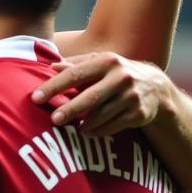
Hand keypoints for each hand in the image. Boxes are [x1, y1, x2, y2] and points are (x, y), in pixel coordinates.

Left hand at [31, 52, 168, 135]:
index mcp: (107, 61)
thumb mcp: (99, 64)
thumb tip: (51, 66)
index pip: (74, 74)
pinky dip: (98, 130)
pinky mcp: (139, 114)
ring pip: (100, 116)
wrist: (155, 87)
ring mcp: (132, 96)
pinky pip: (112, 127)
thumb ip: (75, 66)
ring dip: (84, 124)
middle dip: (70, 109)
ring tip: (74, 126)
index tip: (35, 98)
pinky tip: (90, 130)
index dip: (54, 86)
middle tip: (54, 119)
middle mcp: (121, 77)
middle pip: (90, 97)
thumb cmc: (115, 74)